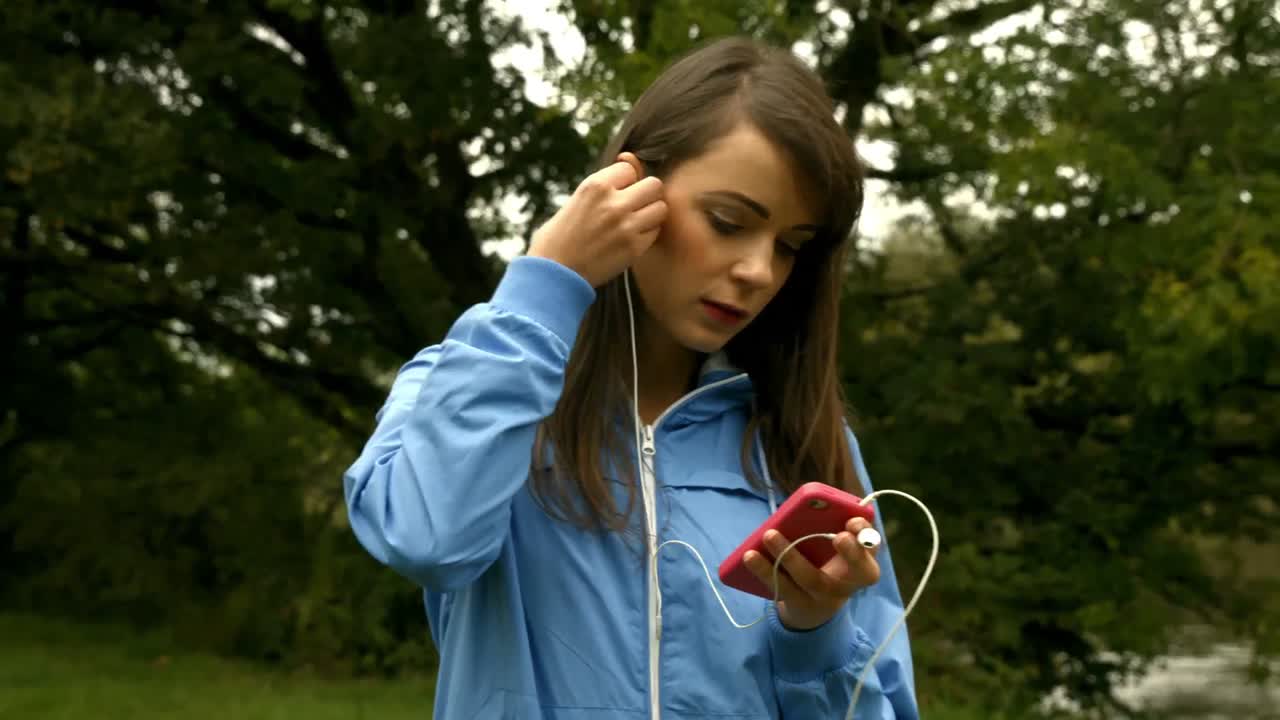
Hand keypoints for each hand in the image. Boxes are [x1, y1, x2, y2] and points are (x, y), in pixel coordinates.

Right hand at [528, 152, 666, 287]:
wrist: (552, 274)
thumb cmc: (559, 237)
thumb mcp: (576, 200)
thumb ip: (605, 183)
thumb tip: (630, 158)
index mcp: (595, 186)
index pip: (630, 168)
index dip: (627, 181)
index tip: (619, 193)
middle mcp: (613, 202)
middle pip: (654, 185)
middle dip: (646, 194)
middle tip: (635, 206)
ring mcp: (626, 226)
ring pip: (661, 208)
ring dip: (651, 214)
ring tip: (635, 223)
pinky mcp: (634, 248)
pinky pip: (655, 232)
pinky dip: (647, 235)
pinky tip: (631, 239)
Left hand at [743, 516, 880, 630]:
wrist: (809, 607)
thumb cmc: (823, 563)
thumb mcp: (832, 548)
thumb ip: (829, 526)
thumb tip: (810, 501)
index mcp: (861, 563)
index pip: (874, 549)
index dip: (867, 537)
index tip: (854, 522)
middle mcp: (848, 584)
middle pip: (858, 573)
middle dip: (851, 553)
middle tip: (839, 536)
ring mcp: (824, 598)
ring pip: (811, 579)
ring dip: (790, 556)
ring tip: (769, 534)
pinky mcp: (798, 605)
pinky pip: (781, 589)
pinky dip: (763, 570)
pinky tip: (749, 555)